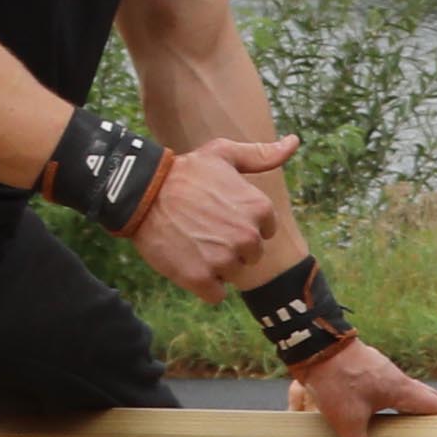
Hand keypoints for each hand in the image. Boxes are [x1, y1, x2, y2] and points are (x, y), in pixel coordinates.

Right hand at [126, 134, 297, 294]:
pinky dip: (203, 285)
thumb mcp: (224, 153)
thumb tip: (294, 141)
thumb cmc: (184, 171)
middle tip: (202, 229)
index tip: (219, 215)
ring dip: (215, 266)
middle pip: (250, 256)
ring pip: (232, 274)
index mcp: (259, 208)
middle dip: (230, 247)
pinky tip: (187, 263)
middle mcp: (247, 236)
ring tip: (191, 243)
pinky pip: (216, 295)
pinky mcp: (201, 278)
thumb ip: (261, 154)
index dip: (241, 226)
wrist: (141, 192)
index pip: (264, 233)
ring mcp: (224, 259)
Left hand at [284, 340, 436, 436]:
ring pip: (403, 395)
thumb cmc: (339, 378)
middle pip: (425, 398)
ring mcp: (379, 374)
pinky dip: (388, 405)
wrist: (316, 345)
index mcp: (402, 390)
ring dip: (410, 409)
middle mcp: (396, 381)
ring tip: (409, 428)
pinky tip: (375, 415)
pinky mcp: (363, 373)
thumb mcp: (347, 417)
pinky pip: (384, 392)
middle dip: (435, 414)